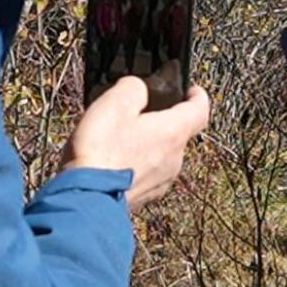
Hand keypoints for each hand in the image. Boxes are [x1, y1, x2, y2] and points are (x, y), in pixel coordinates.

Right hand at [64, 76, 211, 211]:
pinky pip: (148, 173)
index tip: (190, 89)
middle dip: (163, 120)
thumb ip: (134, 88)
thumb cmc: (100, 150)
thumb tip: (139, 90)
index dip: (197, 96)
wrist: (85, 198)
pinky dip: (138, 163)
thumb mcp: (114, 103)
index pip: (201, 110)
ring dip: (148, 143)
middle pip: (179, 132)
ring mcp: (162, 181)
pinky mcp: (146, 197)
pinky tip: (115, 161)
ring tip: (119, 138)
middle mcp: (175, 158)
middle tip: (139, 111)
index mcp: (173, 132)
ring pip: (163, 154)